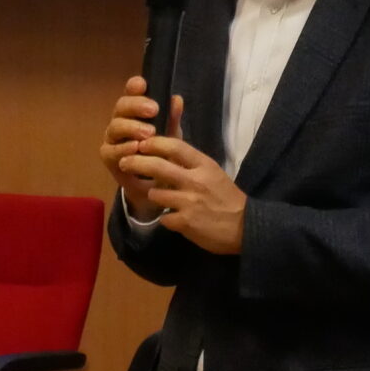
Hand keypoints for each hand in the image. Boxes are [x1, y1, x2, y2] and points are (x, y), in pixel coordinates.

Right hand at [100, 77, 179, 221]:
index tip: (143, 84)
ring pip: (115, 126)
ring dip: (131, 127)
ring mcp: (112, 137)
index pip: (131, 93)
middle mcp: (120, 120)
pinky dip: (123, 148)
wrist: (155, 183)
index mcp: (135, 110)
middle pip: (121, 106)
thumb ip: (172, 119)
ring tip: (149, 132)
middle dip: (136, 106)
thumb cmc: (161, 152)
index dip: (134, 86)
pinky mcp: (108, 155)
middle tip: (154, 110)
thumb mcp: (171, 135)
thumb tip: (177, 100)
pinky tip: (136, 148)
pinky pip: (111, 149)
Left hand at [120, 136, 246, 253]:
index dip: (154, 143)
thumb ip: (190, 163)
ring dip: (154, 195)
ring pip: (155, 193)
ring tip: (161, 197)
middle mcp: (195, 181)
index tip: (141, 143)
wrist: (245, 227)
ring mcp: (189, 202)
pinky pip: (163, 218)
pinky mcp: (185, 223)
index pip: (174, 145)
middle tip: (124, 162)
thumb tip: (164, 151)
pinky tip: (174, 218)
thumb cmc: (227, 197)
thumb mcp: (212, 172)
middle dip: (136, 162)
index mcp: (204, 165)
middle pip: (157, 166)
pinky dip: (166, 218)